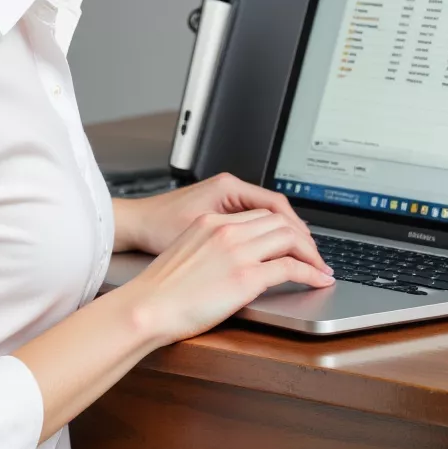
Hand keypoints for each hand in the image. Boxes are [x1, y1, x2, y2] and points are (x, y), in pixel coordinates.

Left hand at [115, 172, 313, 255]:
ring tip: (301, 260)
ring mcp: (223, 201)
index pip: (278, 207)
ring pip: (266, 219)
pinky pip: (251, 224)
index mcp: (229, 188)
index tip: (311, 253)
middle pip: (277, 212)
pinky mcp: (217, 215)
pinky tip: (273, 256)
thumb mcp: (205, 233)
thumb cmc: (158, 228)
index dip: (298, 232)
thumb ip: (242, 239)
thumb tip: (276, 249)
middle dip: (298, 237)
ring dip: (284, 238)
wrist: (132, 227)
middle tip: (315, 260)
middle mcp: (229, 190)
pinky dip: (266, 239)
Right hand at [125, 205, 335, 344]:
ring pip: (290, 238)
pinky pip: (292, 268)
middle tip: (314, 254)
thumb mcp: (183, 255)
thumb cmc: (157, 292)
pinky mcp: (246, 276)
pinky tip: (319, 280)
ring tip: (321, 267)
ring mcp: (237, 252)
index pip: (258, 214)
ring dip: (312, 253)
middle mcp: (226, 231)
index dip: (282, 226)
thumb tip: (229, 262)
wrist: (145, 307)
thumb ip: (210, 249)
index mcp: (210, 223)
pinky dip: (312, 273)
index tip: (293, 240)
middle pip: (279, 221)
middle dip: (303, 238)